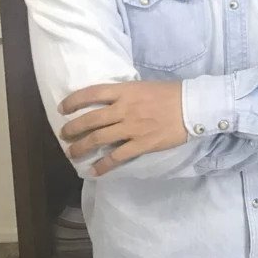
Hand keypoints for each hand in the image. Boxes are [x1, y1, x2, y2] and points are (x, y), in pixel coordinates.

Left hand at [59, 81, 187, 175]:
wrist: (194, 106)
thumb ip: (128, 94)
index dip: (73, 101)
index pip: (92, 93)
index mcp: (126, 91)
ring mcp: (132, 128)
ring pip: (98, 139)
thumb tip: (115, 102)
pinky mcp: (142, 144)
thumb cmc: (173, 93)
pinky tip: (94, 171)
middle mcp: (124, 109)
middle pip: (90, 119)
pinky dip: (103, 165)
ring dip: (81, 147)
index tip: (63, 108)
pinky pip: (117, 157)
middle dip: (73, 128)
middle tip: (65, 135)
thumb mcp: (146, 86)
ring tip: (72, 153)